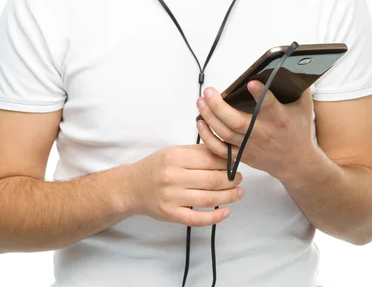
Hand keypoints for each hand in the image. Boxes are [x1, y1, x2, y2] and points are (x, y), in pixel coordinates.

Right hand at [127, 143, 243, 226]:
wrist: (131, 187)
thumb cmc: (155, 166)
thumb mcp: (172, 151)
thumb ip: (196, 152)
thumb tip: (223, 152)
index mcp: (174, 157)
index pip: (209, 159)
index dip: (227, 162)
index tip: (235, 163)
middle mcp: (173, 177)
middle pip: (212, 179)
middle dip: (231, 179)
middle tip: (239, 178)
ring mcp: (172, 197)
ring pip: (208, 198)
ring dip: (229, 196)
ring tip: (239, 192)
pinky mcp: (171, 214)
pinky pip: (197, 219)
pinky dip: (214, 217)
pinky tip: (226, 212)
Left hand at [196, 82, 316, 180]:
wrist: (296, 162)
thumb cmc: (298, 130)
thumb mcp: (303, 106)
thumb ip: (298, 86)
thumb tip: (295, 64)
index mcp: (279, 118)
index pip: (269, 105)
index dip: (260, 94)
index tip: (251, 83)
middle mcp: (262, 132)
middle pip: (236, 121)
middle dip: (219, 106)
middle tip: (209, 91)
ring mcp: (250, 145)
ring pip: (224, 132)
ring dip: (209, 116)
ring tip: (201, 101)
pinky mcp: (242, 155)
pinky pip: (220, 149)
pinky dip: (207, 137)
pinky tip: (200, 122)